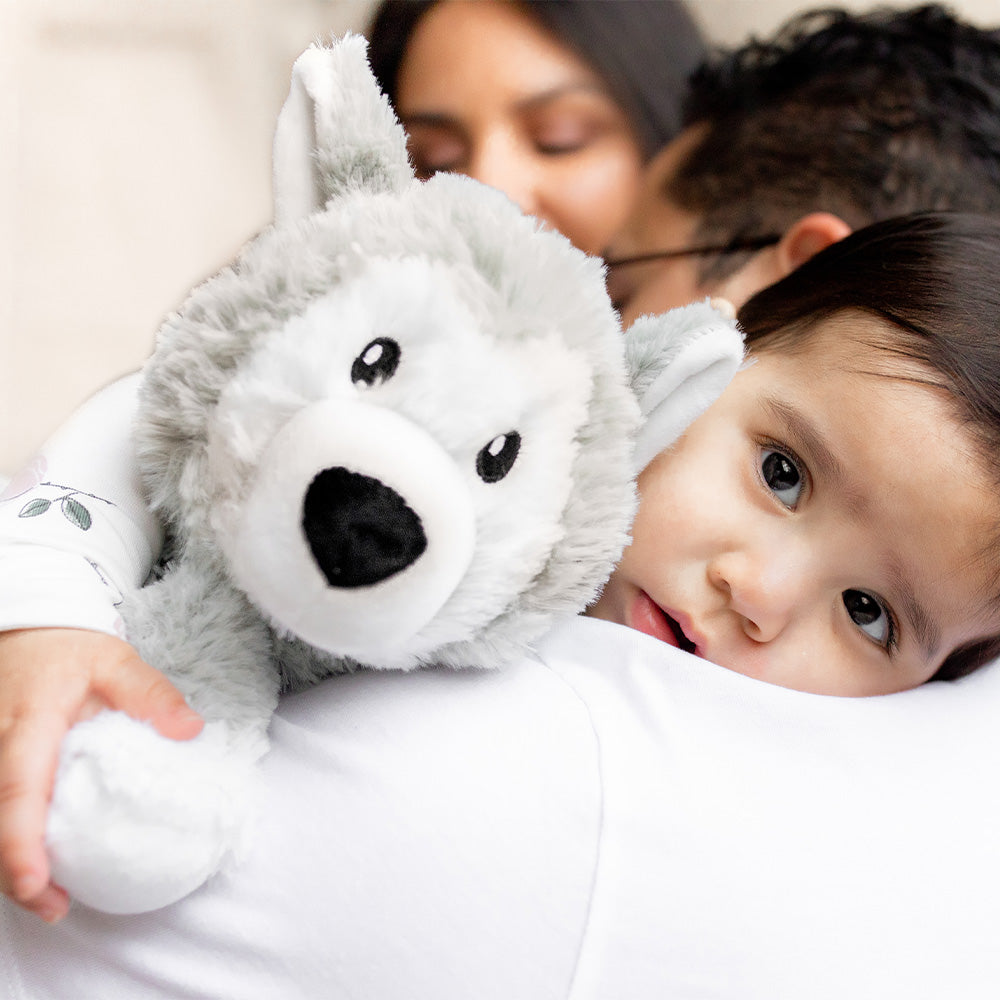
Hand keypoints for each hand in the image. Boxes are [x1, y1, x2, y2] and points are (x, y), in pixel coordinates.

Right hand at [0, 628, 202, 921]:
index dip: (21, 844)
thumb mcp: (116, 660)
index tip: (39, 883)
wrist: (27, 631)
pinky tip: (41, 863)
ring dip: (11, 862)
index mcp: (27, 724)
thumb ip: (151, 695)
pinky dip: (13, 840)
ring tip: (51, 898)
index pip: (17, 790)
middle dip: (15, 873)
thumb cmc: (69, 649)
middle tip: (55, 906)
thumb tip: (190, 731)